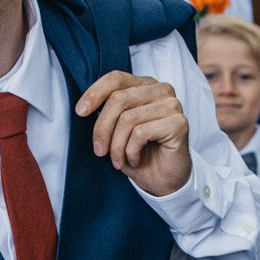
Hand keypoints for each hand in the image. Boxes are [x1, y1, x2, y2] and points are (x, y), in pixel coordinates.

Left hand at [75, 71, 192, 196]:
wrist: (162, 181)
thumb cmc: (139, 154)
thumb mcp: (115, 131)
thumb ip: (105, 113)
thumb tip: (86, 106)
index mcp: (145, 86)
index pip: (116, 78)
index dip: (95, 93)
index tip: (80, 112)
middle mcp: (161, 90)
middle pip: (119, 99)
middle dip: (102, 128)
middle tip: (99, 151)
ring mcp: (172, 105)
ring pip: (128, 118)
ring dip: (117, 146)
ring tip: (118, 160)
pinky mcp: (179, 123)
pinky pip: (141, 133)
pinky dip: (131, 151)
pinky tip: (135, 160)